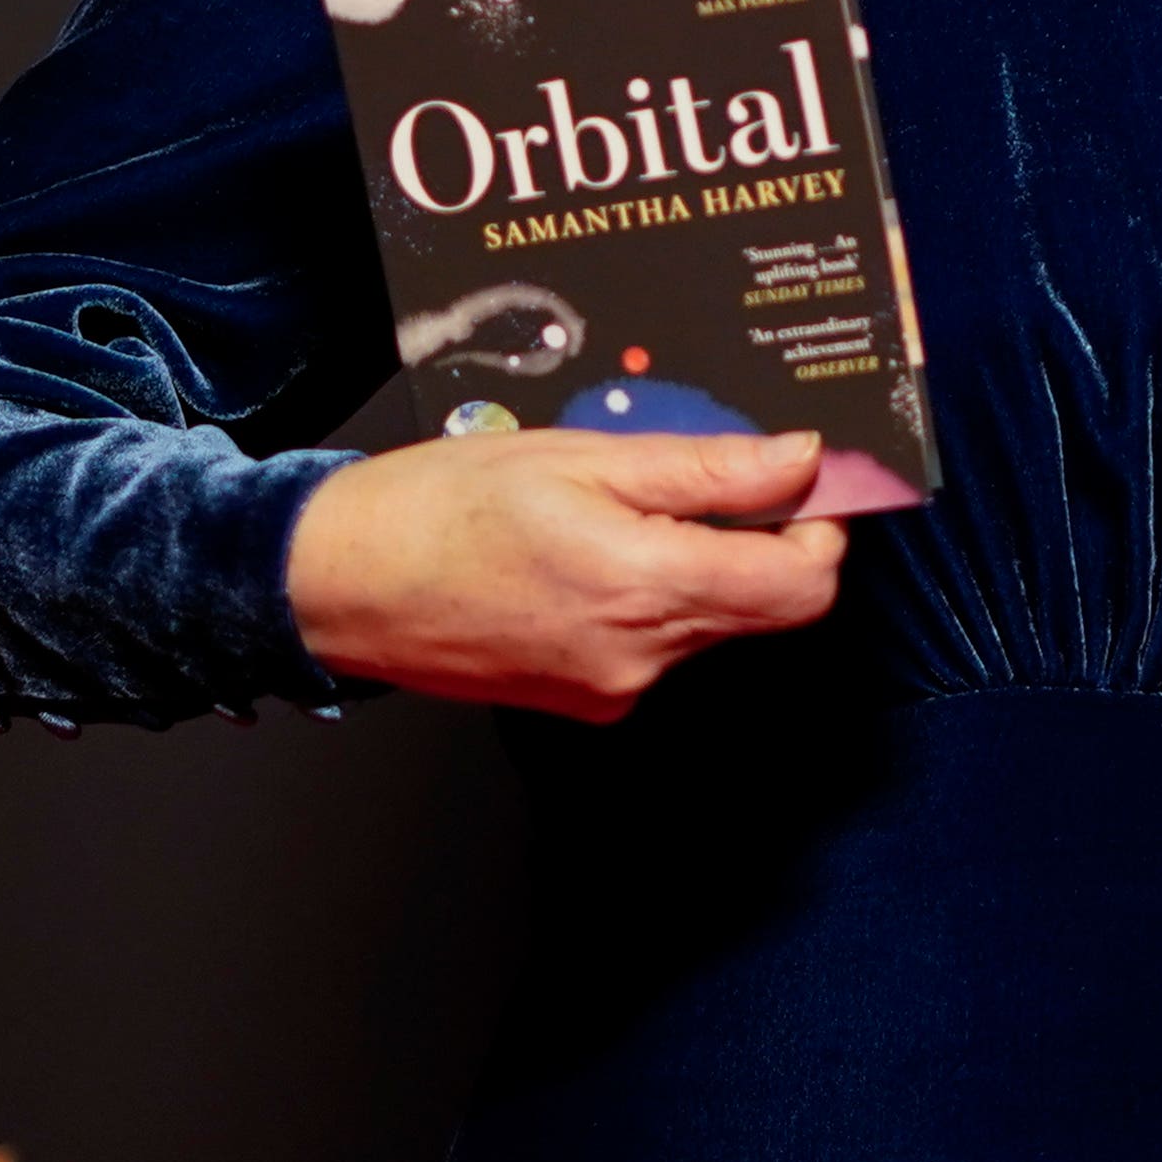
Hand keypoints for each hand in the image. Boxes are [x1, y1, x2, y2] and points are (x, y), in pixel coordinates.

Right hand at [283, 427, 848, 722]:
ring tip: (618, 510)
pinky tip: (585, 557)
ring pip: (707, 624)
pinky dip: (648, 601)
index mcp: (647, 588)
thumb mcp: (582, 457)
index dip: (822, 530)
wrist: (339, 584)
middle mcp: (642, 658)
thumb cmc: (444, 506)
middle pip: (761, 607)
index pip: (801, 587)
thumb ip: (705, 468)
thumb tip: (800, 460)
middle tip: (711, 475)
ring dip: (696, 567)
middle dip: (759, 541)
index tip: (806, 482)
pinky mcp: (584, 704)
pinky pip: (654, 649)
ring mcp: (612, 691)